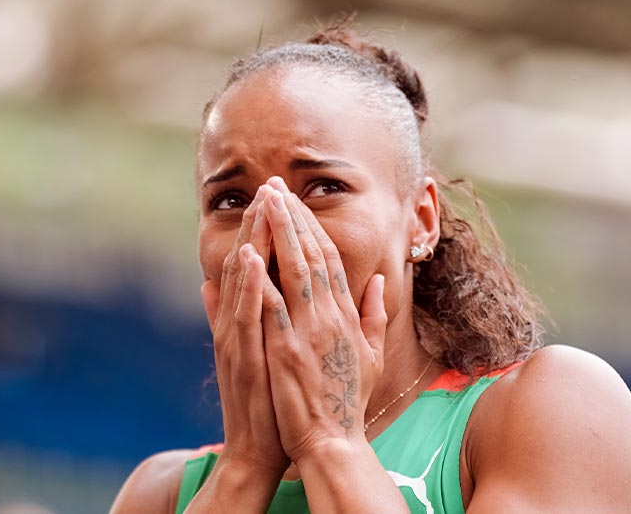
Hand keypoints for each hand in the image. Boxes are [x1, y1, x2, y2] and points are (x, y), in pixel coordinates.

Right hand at [200, 185, 288, 474]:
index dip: (264, 231)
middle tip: (270, 185)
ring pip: (243, 281)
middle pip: (246, 263)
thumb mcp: (248, 351)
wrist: (256, 448)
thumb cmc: (265, 400)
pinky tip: (256, 256)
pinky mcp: (241, 357)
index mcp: (245, 320)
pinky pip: (245, 314)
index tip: (277, 198)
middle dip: (259, 223)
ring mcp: (236, 338)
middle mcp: (236, 323)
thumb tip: (209, 284)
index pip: (254, 266)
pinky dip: (249, 284)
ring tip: (263, 204)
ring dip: (253, 241)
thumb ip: (227, 317)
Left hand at [253, 177, 387, 462]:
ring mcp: (308, 333)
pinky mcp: (287, 352)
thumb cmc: (348, 401)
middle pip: (311, 255)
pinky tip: (249, 251)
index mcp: (346, 316)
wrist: (334, 444)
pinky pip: (272, 307)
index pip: (329, 260)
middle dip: (292, 217)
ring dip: (278, 232)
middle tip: (275, 185)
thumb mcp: (372, 355)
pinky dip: (260, 279)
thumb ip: (376, 315)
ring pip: (293, 271)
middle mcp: (329, 318)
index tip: (295, 202)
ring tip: (264, 200)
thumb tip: (380, 281)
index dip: (312, 227)